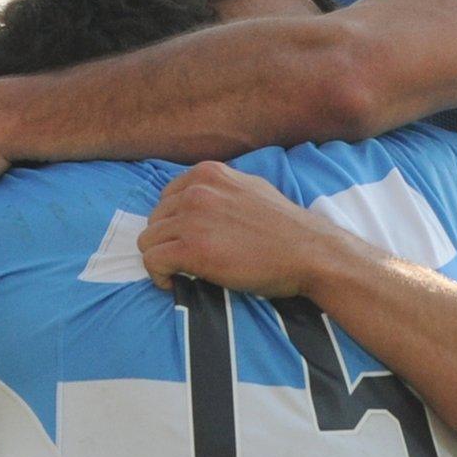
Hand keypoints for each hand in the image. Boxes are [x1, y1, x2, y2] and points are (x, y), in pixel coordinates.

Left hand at [137, 161, 374, 297]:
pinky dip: (159, 276)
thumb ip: (220, 189)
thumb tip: (197, 199)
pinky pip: (152, 261)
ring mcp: (192, 219)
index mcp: (208, 173)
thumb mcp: (250, 187)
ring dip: (161, 259)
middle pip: (154, 219)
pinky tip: (175, 284)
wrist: (308, 252)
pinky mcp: (192, 249)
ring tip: (180, 273)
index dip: (173, 223)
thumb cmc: (285, 226)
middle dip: (166, 241)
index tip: (186, 240)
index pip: (166, 197)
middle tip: (186, 261)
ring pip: (148, 240)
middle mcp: (196, 191)